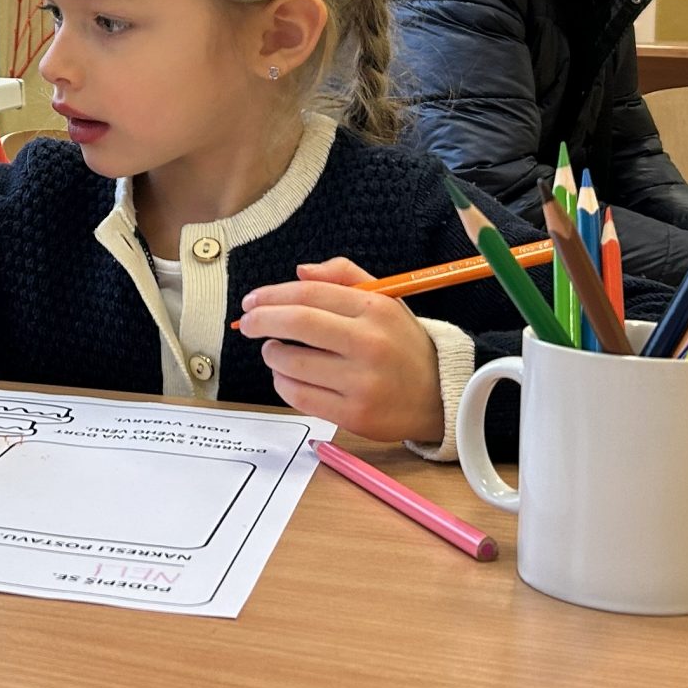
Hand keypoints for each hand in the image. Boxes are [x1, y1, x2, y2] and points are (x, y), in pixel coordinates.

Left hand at [237, 259, 443, 443]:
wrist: (440, 394)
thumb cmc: (403, 344)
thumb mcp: (385, 300)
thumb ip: (343, 276)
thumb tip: (299, 272)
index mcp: (375, 309)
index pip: (310, 293)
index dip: (272, 294)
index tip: (252, 300)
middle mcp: (369, 343)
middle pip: (297, 323)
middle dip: (260, 320)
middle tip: (246, 323)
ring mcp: (362, 382)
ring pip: (292, 363)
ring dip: (271, 354)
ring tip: (274, 351)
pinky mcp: (355, 415)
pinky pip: (300, 396)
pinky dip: (282, 384)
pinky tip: (286, 376)